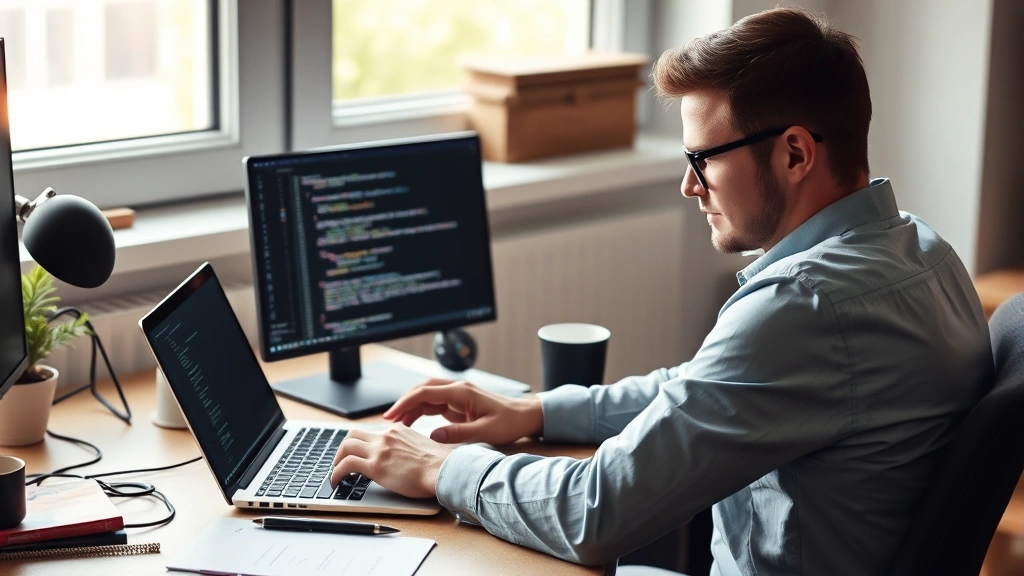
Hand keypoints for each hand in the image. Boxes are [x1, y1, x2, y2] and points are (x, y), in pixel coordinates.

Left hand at [330, 425, 454, 498]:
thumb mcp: (422, 447)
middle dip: (344, 447)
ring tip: (336, 472)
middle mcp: (386, 435)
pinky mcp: (375, 466)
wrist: (444, 470)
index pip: (372, 432)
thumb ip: (410, 447)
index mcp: (398, 430)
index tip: (358, 453)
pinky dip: (336, 472)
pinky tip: (337, 481)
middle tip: (342, 460)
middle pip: (354, 434)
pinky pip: (346, 465)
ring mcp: (379, 449)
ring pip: (346, 446)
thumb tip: (407, 458)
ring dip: (337, 459)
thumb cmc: (439, 465)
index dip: (361, 443)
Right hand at [382, 379, 543, 445]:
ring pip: (426, 396)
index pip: (426, 393)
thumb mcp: (485, 431)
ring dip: (410, 407)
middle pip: (422, 390)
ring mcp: (457, 395)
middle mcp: (457, 389)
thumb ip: (458, 433)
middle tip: (387, 420)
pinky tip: (411, 423)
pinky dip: (420, 411)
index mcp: (461, 392)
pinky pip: (433, 404)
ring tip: (395, 423)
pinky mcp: (458, 403)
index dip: (406, 403)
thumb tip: (433, 436)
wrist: (525, 416)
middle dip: (403, 402)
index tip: (391, 416)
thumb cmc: (509, 422)